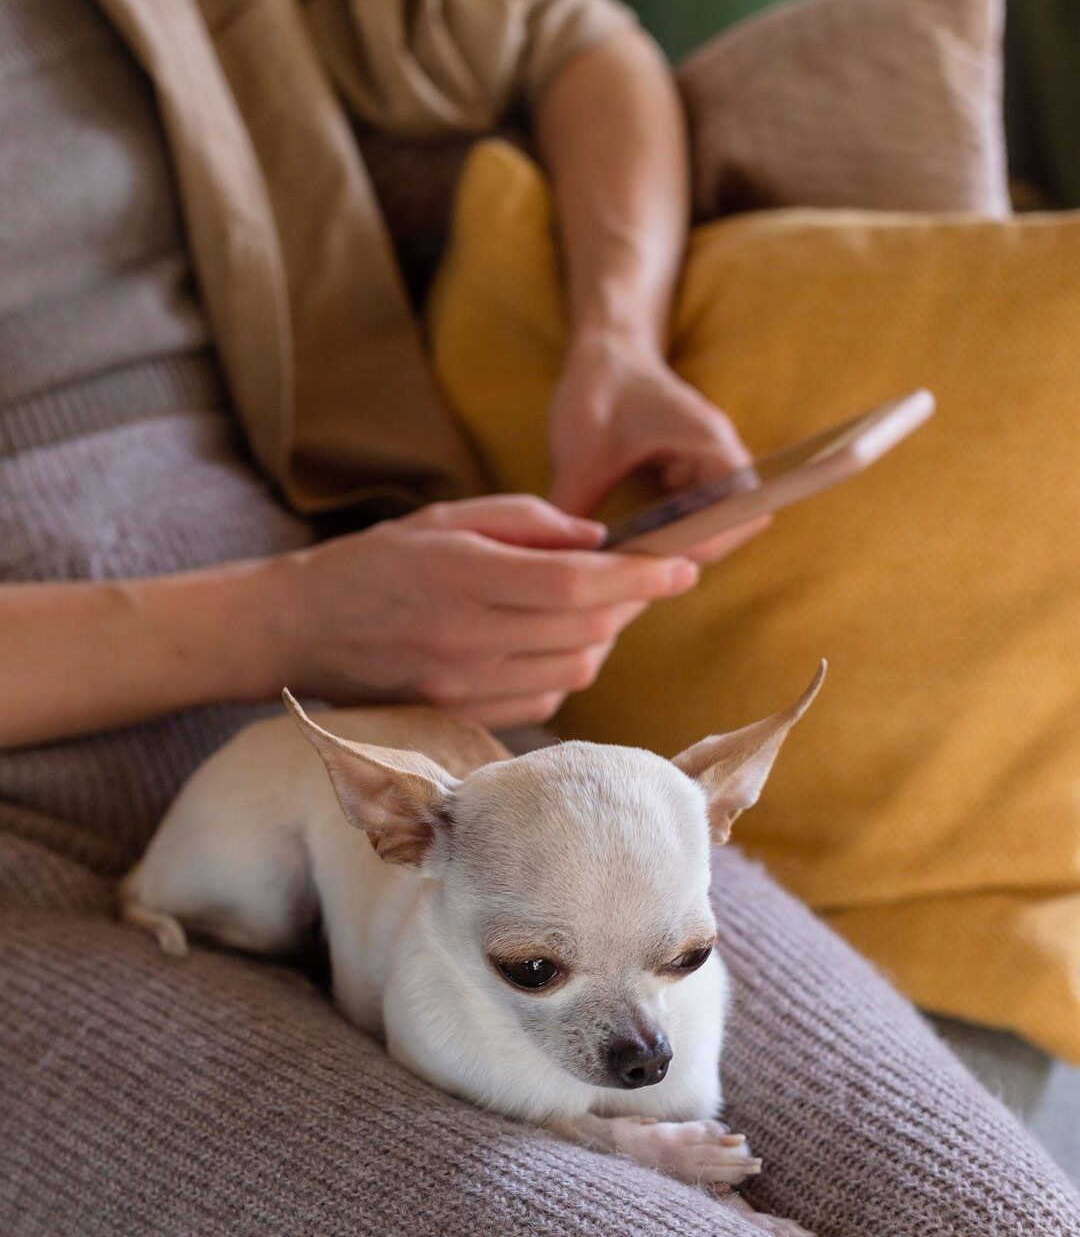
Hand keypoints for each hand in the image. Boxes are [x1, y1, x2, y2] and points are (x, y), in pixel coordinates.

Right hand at [267, 496, 698, 727]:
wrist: (299, 630)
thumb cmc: (374, 562)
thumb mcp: (444, 517)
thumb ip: (526, 522)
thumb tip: (600, 541)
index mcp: (460, 575)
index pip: (572, 584)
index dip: (637, 577)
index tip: (682, 566)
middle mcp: (464, 638)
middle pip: (583, 631)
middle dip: (627, 603)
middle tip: (636, 579)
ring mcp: (462, 687)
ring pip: (573, 672)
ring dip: (600, 640)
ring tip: (591, 611)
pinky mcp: (460, 719)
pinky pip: (544, 703)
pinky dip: (565, 672)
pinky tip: (549, 646)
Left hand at [549, 331, 770, 562]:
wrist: (605, 353)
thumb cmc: (599, 389)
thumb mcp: (580, 452)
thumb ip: (572, 508)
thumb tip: (558, 562)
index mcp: (707, 441)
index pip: (740, 505)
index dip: (712, 540)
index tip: (666, 560)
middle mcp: (719, 455)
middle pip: (736, 522)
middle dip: (696, 549)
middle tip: (647, 572)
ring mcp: (708, 466)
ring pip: (717, 524)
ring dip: (685, 545)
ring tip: (640, 564)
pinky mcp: (692, 476)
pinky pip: (697, 517)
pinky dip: (673, 535)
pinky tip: (638, 548)